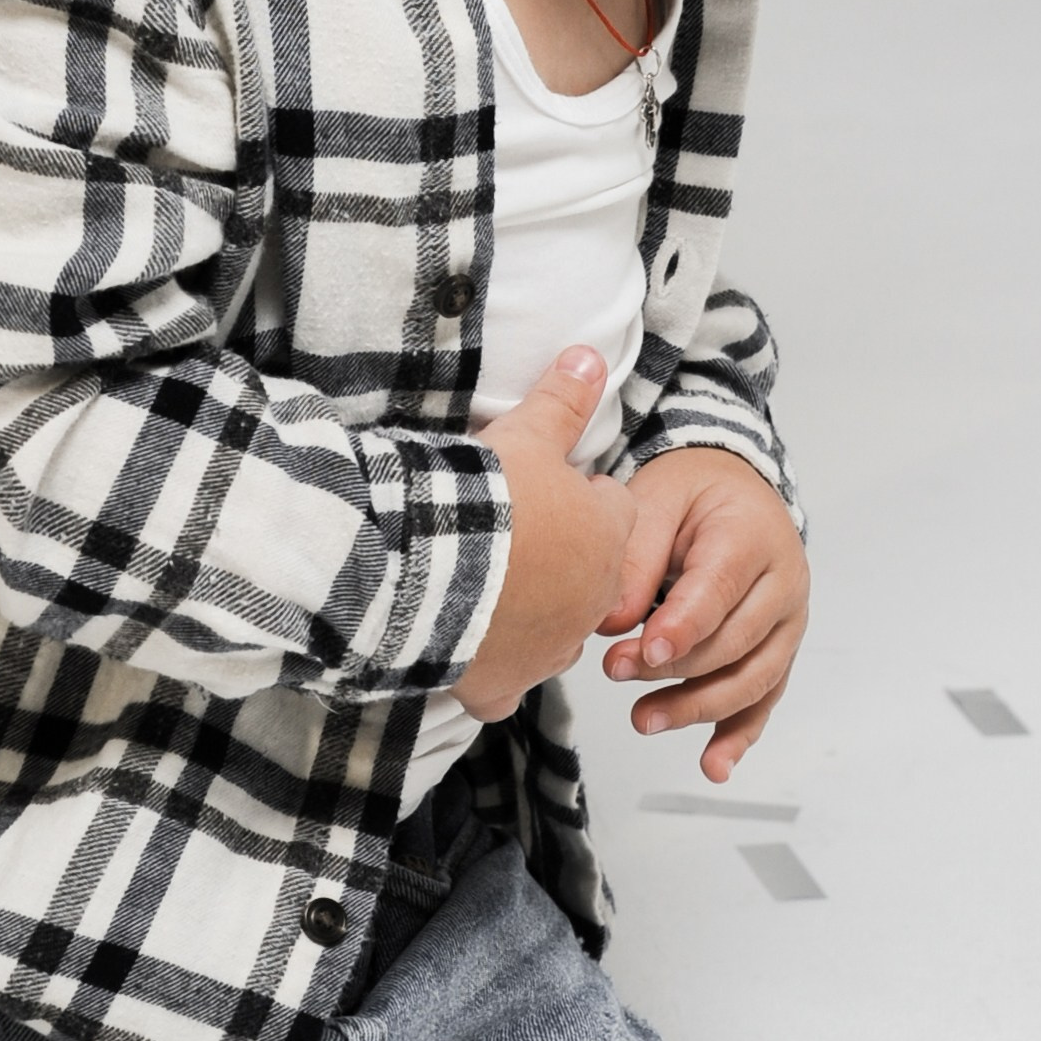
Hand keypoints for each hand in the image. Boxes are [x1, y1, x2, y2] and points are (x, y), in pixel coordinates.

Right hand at [455, 344, 635, 722]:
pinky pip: (503, 685)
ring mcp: (547, 650)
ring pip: (554, 634)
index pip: (614, 514)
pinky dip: (488, 670)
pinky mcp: (501, 684)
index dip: (582, 499)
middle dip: (561, 563)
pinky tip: (465, 647)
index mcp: (604, 540)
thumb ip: (563, 400)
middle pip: (588, 580)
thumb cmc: (483, 502)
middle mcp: (588, 603)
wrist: (426, 567)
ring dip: (529, 614)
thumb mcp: (527, 435)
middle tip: (513, 538)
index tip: (546, 492)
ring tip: (484, 586)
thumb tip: (591, 355)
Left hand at [597, 446, 808, 778]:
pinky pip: (764, 700)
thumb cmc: (693, 494)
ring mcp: (788, 624)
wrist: (737, 490)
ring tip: (642, 720)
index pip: (721, 591)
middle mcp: (784, 584)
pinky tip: (714, 766)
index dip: (682, 627)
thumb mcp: (656, 498)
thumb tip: (612, 623)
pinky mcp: (779, 652)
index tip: (644, 652)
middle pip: (736, 642)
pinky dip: (738, 735)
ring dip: (697, 708)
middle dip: (675, 668)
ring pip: (752, 679)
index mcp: (753, 537)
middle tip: (616, 671)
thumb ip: (635, 557)